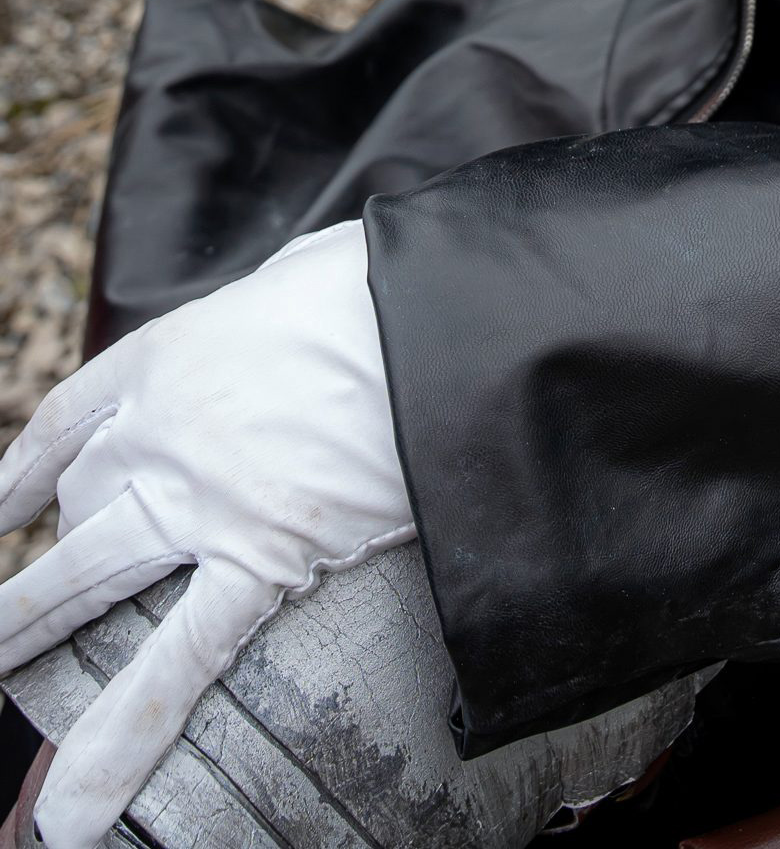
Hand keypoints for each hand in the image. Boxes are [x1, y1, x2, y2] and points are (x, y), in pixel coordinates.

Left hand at [0, 223, 411, 848]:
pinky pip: (180, 656)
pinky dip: (126, 729)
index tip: (0, 510)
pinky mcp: (262, 554)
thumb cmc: (382, 283)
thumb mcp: (296, 276)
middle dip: (30, 570)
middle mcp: (162, 429)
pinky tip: (83, 799)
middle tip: (2, 624)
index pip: (66, 422)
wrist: (442, 314)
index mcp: (168, 353)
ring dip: (26, 633)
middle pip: (73, 504)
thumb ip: (265, 315)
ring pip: (88, 577)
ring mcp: (203, 498)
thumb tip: (284, 324)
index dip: (23, 474)